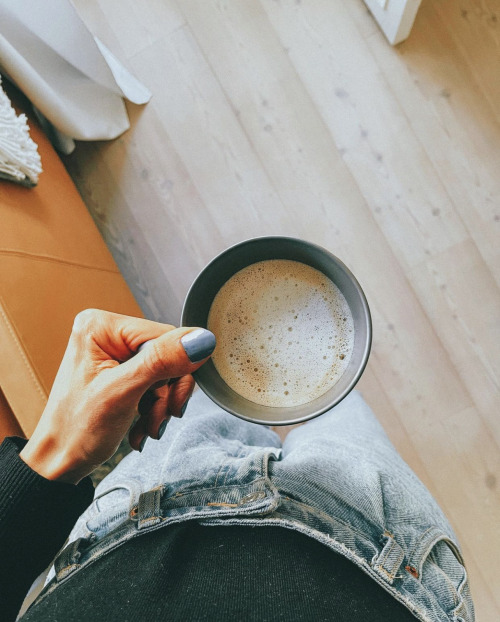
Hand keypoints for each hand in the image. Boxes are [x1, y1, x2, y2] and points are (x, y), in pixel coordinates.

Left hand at [19, 309, 215, 483]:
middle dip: (166, 393)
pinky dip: (153, 409)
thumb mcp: (123, 392)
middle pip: (166, 355)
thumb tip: (201, 338)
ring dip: (161, 405)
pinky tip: (141, 426)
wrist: (59, 464)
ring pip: (164, 372)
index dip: (174, 371)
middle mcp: (107, 333)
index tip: (170, 403)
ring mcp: (114, 353)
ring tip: (146, 427)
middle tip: (156, 419)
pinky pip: (155, 383)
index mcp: (100, 326)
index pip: (165, 336)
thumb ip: (162, 361)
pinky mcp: (120, 371)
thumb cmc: (75, 431)